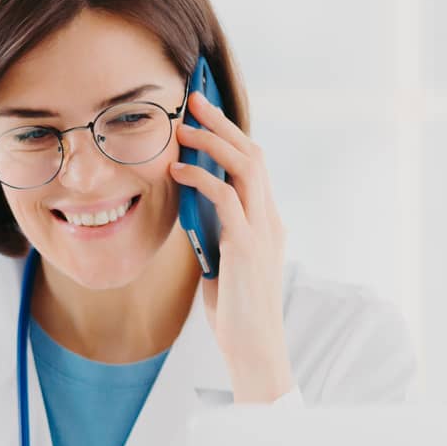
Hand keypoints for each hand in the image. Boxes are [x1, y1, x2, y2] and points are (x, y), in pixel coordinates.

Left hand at [169, 91, 293, 401]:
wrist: (253, 346)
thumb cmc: (233, 309)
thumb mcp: (220, 260)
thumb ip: (212, 232)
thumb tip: (188, 208)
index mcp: (265, 219)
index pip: (252, 164)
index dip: (228, 134)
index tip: (202, 112)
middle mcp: (270, 218)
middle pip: (251, 154)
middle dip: (222, 123)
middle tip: (192, 99)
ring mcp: (262, 230)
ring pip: (245, 168)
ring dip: (212, 142)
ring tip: (181, 128)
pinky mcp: (247, 246)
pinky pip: (227, 199)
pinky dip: (202, 179)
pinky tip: (176, 171)